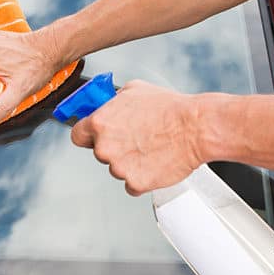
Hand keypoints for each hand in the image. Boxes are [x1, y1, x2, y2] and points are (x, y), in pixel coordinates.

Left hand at [71, 80, 204, 195]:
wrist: (195, 128)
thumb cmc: (169, 109)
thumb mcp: (134, 90)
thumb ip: (113, 102)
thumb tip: (108, 105)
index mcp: (100, 123)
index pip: (78, 135)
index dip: (88, 135)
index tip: (95, 136)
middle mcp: (105, 147)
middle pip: (100, 153)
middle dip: (115, 147)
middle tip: (135, 139)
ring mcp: (119, 167)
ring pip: (117, 168)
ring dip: (130, 162)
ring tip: (151, 148)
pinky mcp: (136, 183)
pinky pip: (132, 184)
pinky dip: (142, 177)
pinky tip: (154, 162)